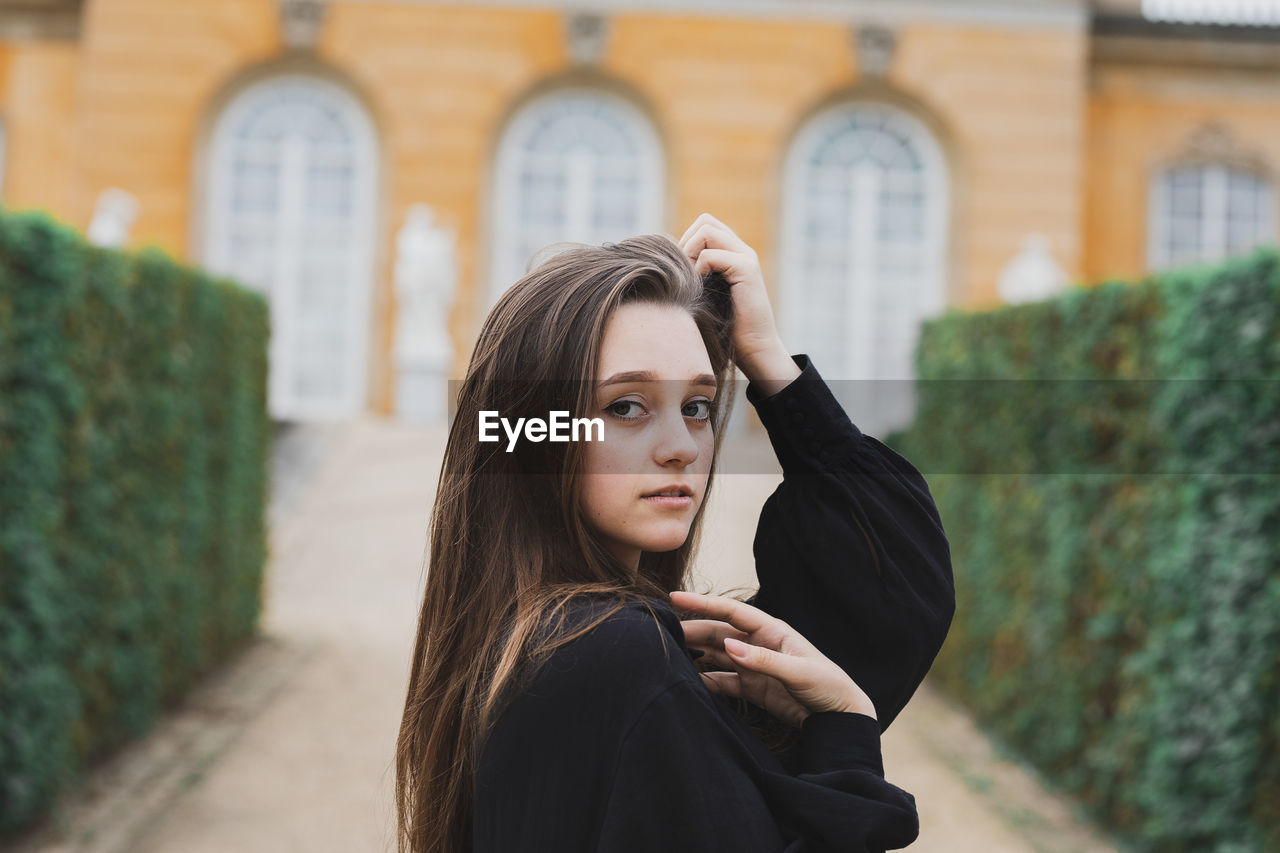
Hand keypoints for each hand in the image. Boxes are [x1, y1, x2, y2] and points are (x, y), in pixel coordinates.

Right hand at [669, 590, 876, 727]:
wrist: (841, 716)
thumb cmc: (827, 685)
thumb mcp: (798, 671)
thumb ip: (763, 660)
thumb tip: (729, 646)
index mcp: (771, 631)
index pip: (731, 611)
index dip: (703, 603)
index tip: (675, 597)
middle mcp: (758, 644)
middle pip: (717, 633)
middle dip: (691, 630)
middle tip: (663, 632)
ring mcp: (753, 665)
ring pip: (716, 655)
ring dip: (695, 654)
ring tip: (670, 655)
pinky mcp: (753, 687)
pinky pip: (723, 680)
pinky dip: (706, 681)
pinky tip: (690, 682)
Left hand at [677, 214, 799, 394]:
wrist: (753, 349)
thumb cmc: (725, 327)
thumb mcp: (704, 294)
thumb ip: (693, 273)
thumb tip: (663, 261)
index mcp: (733, 253)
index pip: (704, 225)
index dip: (687, 242)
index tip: (683, 271)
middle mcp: (742, 250)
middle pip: (704, 222)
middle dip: (686, 244)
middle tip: (685, 274)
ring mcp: (746, 257)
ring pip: (706, 231)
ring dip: (690, 254)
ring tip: (691, 280)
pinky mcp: (747, 269)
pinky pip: (711, 254)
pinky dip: (699, 269)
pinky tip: (700, 289)